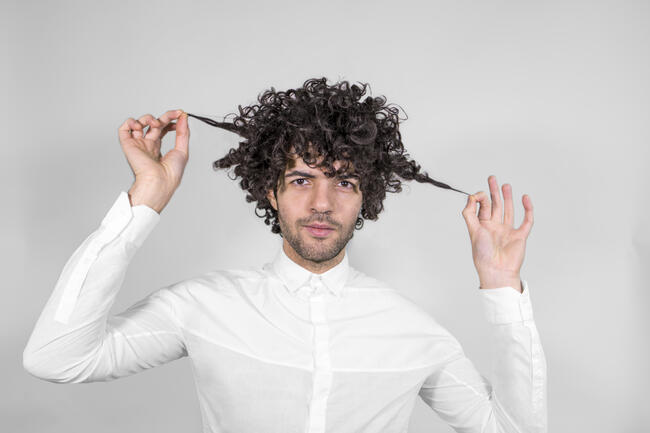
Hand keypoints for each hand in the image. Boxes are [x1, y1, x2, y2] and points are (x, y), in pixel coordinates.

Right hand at [118, 109, 189, 212]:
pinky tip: (140, 125)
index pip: (162, 129)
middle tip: (174, 114)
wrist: (160, 181)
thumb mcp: (182, 150)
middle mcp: (147, 145)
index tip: (180, 116)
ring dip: (148, 118)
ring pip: (138, 123)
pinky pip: (124, 129)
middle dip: (164, 116)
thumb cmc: (171, 174)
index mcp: (158, 148)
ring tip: (155, 123)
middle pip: (153, 124)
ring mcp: (137, 144)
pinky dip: (130, 122)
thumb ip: (183, 133)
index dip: (170, 121)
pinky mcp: (128, 145)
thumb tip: (183, 118)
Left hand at [461, 175, 533, 290]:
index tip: (479, 193)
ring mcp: (508, 231)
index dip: (481, 198)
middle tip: (492, 178)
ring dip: (507, 197)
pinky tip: (525, 199)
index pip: (482, 207)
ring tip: (506, 185)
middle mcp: (495, 227)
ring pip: (509, 210)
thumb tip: (471, 197)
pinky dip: (527, 210)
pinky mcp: (520, 236)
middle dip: (494, 192)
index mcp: (483, 226)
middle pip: (495, 205)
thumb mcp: (472, 231)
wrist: (496, 271)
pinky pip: (526, 221)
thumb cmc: (482, 254)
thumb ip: (469, 213)